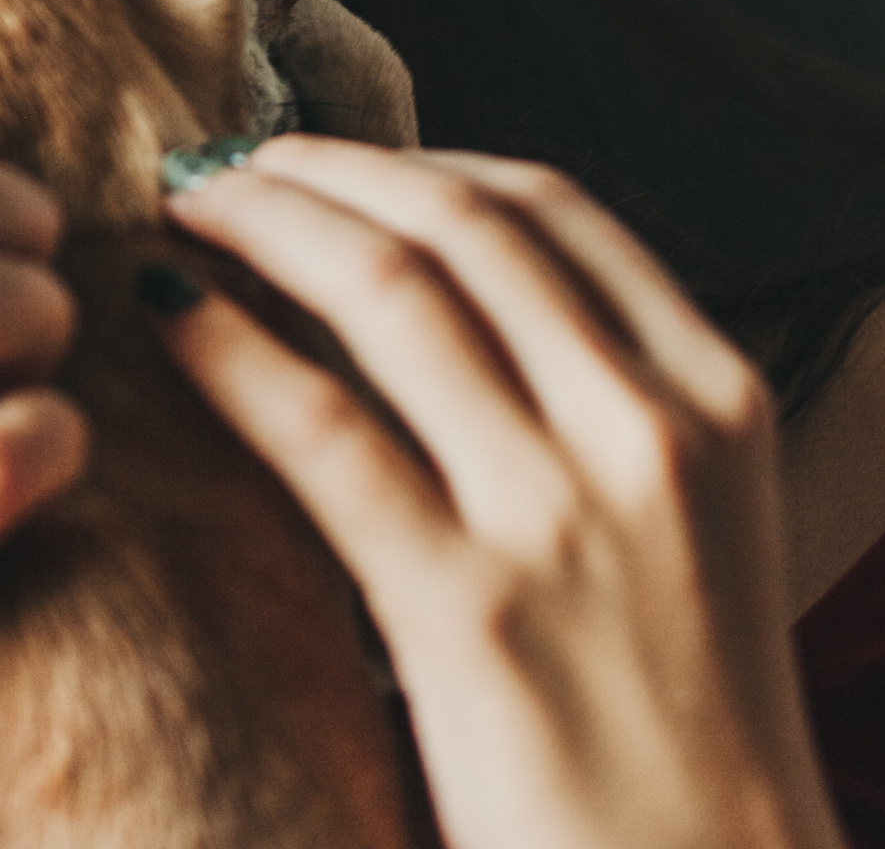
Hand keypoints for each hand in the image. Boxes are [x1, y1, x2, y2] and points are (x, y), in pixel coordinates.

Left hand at [160, 136, 845, 848]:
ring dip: (264, 221)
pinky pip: (323, 427)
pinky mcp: (470, 606)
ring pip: (389, 288)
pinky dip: (228, 348)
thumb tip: (438, 303)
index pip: (551, 205)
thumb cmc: (680, 728)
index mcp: (720, 394)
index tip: (322, 157)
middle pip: (461, 220)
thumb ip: (594, 406)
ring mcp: (566, 511)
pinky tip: (164, 313)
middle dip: (320, 167)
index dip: (414, 155)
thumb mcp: (690, 529)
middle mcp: (652, 426)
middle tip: (223, 159)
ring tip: (183, 206)